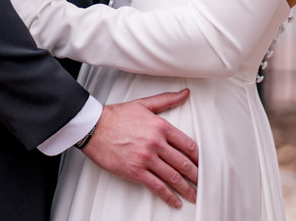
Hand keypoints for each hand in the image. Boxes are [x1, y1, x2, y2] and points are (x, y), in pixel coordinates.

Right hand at [81, 89, 197, 207]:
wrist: (93, 127)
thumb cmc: (116, 116)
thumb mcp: (144, 104)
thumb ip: (166, 100)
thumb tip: (185, 93)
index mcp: (160, 126)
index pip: (187, 144)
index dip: (198, 157)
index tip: (202, 164)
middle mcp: (156, 143)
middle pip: (183, 163)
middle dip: (196, 176)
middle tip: (202, 183)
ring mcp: (146, 158)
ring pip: (173, 177)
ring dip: (186, 189)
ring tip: (194, 195)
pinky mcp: (135, 171)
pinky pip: (156, 186)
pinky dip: (168, 196)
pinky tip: (175, 201)